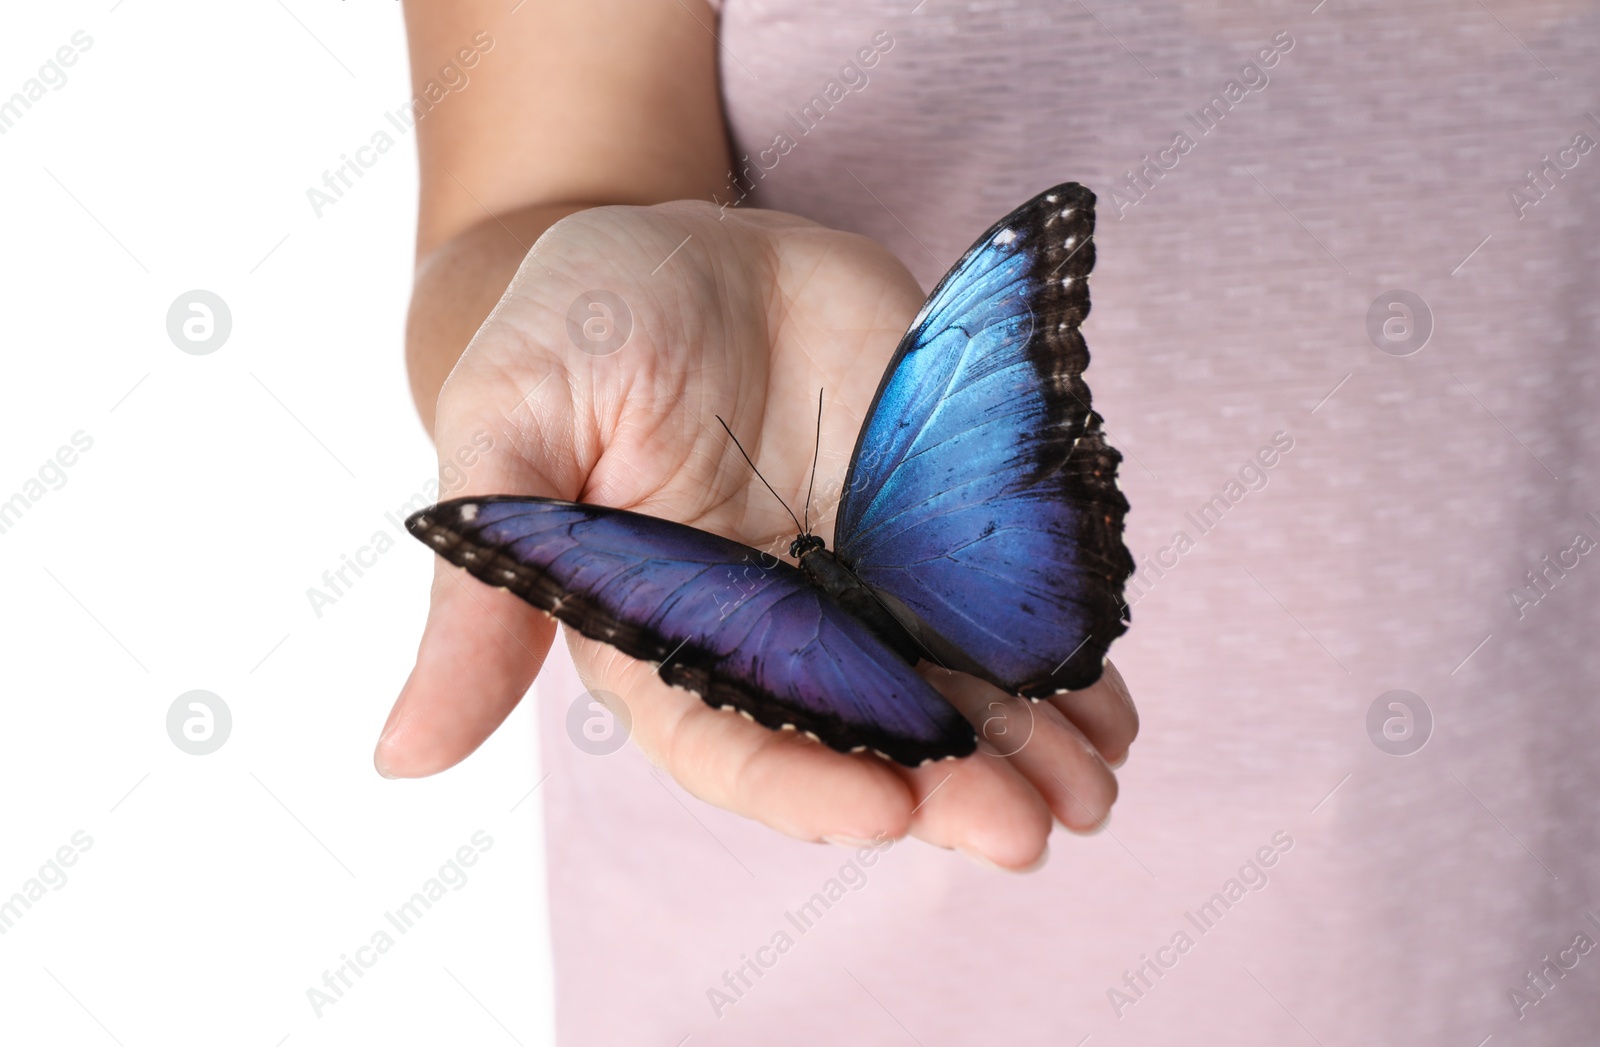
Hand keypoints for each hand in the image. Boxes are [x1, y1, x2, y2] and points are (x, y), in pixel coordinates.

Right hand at [374, 201, 1137, 870]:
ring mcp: (865, 581)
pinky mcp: (935, 523)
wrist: (689, 251)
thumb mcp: (508, 429)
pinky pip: (1002, 607)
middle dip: (951, 785)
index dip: (806, 782)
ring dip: (1026, 745)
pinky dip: (1060, 660)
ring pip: (951, 689)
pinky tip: (1108, 704)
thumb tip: (400, 758)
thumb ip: (484, 590)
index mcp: (666, 634)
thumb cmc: (576, 329)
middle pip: (868, 736)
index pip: (734, 742)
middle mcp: (777, 631)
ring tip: (1094, 780)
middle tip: (1033, 823)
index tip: (888, 804)